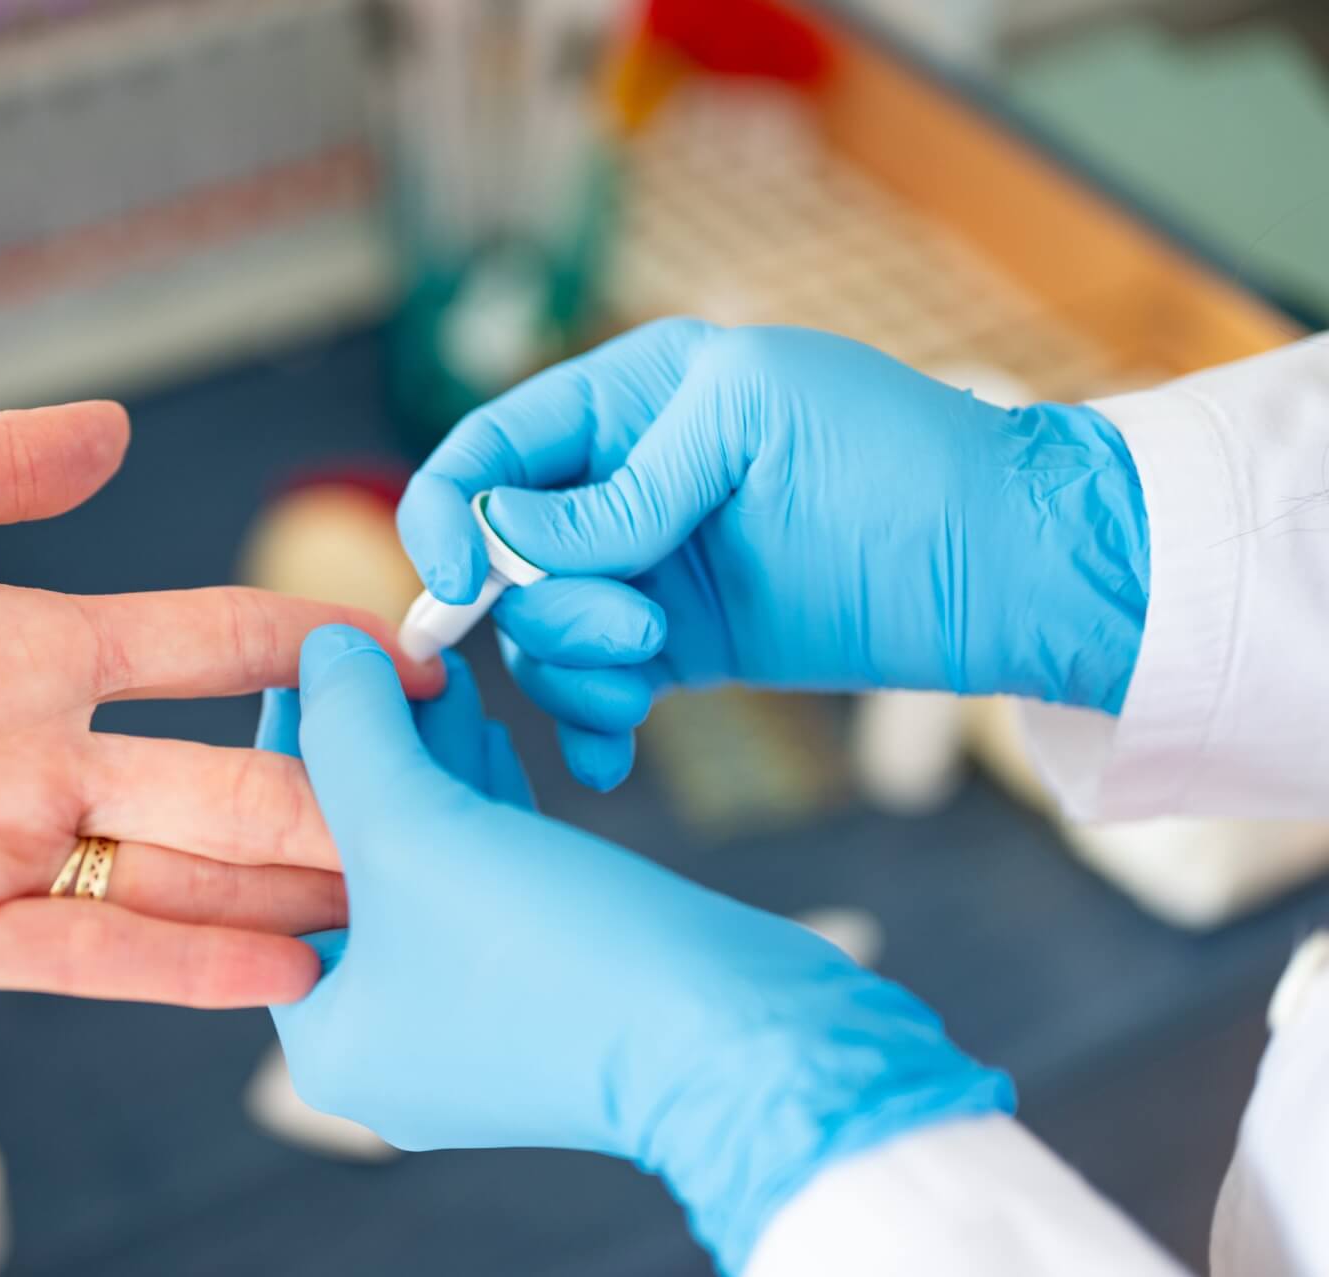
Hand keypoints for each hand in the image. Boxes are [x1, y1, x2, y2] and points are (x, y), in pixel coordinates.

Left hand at [259, 625, 1010, 1273]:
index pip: (269, 862)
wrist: (746, 1040)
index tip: (307, 660)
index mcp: (328, 1037)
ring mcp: (472, 1026)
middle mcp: (389, 1045)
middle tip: (375, 654)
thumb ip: (352, 735)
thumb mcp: (422, 828)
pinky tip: (489, 737)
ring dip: (431, 769)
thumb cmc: (564, 954)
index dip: (290, 747)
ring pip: (424, 868)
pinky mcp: (546, 997)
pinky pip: (486, 886)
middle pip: (347, 863)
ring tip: (436, 675)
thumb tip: (317, 651)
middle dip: (368, 752)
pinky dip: (482, 811)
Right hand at [397, 320, 1149, 788]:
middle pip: (502, 553)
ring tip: (653, 672)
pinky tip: (612, 753)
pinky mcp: (680, 647)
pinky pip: (590, 686)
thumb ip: (624, 484)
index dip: (446, 510)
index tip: (447, 584)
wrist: (1005, 568)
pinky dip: (586, 722)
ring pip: (538, 628)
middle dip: (543, 601)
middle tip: (634, 630)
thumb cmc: (900, 460)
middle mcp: (623, 482)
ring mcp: (648, 570)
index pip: (493, 446)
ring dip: (572, 662)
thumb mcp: (752, 425)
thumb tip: (508, 544)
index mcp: (632, 396)